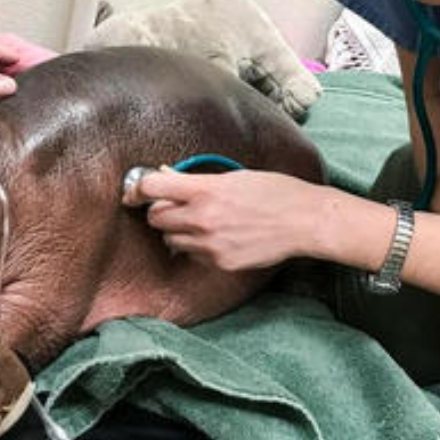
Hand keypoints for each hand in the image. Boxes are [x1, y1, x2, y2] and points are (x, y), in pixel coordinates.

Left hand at [125, 167, 323, 270]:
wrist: (304, 221)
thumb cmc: (274, 192)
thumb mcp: (234, 176)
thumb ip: (198, 180)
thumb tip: (166, 176)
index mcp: (205, 190)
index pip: (152, 188)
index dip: (138, 189)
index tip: (135, 192)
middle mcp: (202, 219)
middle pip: (155, 218)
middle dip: (160, 211)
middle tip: (173, 206)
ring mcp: (210, 244)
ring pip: (170, 240)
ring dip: (176, 231)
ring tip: (199, 223)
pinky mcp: (220, 263)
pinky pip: (192, 255)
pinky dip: (196, 247)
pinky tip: (217, 237)